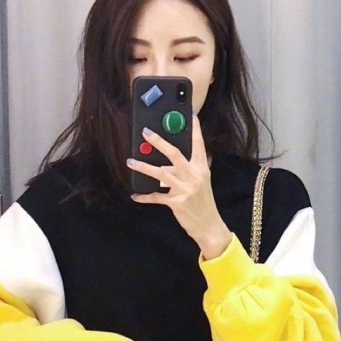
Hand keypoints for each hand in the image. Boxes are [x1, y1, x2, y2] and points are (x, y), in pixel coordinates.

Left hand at [128, 112, 232, 259]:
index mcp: (202, 169)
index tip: (190, 114)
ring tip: (130, 161)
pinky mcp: (177, 203)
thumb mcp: (203, 182)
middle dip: (159, 141)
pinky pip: (156, 197)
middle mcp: (194, 176)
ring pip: (161, 174)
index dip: (194, 129)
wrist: (210, 226)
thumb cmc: (204, 203)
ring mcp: (185, 190)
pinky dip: (144, 197)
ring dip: (144, 167)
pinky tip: (135, 195)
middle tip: (146, 132)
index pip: (198, 144)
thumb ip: (194, 168)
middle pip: (174, 154)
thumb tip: (178, 159)